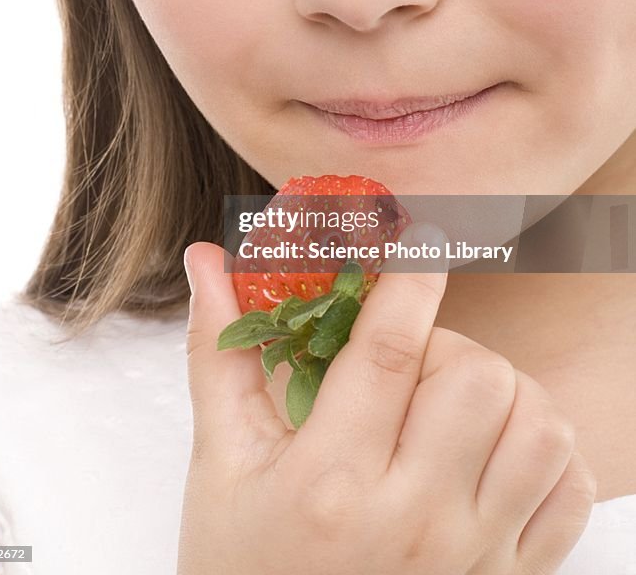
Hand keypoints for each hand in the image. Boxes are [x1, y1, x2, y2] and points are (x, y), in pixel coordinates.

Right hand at [177, 229, 595, 573]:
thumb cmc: (242, 569)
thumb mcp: (222, 464)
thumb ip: (220, 352)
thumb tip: (208, 259)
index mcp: (329, 483)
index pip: (391, 348)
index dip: (411, 274)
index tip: (419, 235)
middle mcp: (413, 521)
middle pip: (477, 374)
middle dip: (445, 343)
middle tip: (407, 365)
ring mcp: (473, 557)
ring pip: (537, 421)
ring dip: (500, 391)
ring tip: (448, 407)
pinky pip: (569, 486)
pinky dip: (543, 450)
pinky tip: (490, 452)